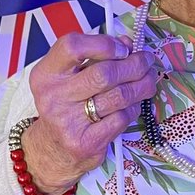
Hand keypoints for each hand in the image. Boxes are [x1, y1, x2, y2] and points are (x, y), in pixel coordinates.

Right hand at [23, 33, 161, 194]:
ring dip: (142, 85)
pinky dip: (133, 108)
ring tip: (148, 80)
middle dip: (135, 65)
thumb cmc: (67, 106)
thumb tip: (127, 44)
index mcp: (46, 74)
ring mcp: (68, 122)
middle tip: (147, 62)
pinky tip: (133, 105)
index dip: (104, 44)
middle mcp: (53, 97)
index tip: (123, 48)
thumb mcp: (71, 77)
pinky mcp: (85, 143)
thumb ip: (96, 56)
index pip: (72, 47)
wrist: (53, 150)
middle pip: (104, 73)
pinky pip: (121, 118)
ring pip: (119, 96)